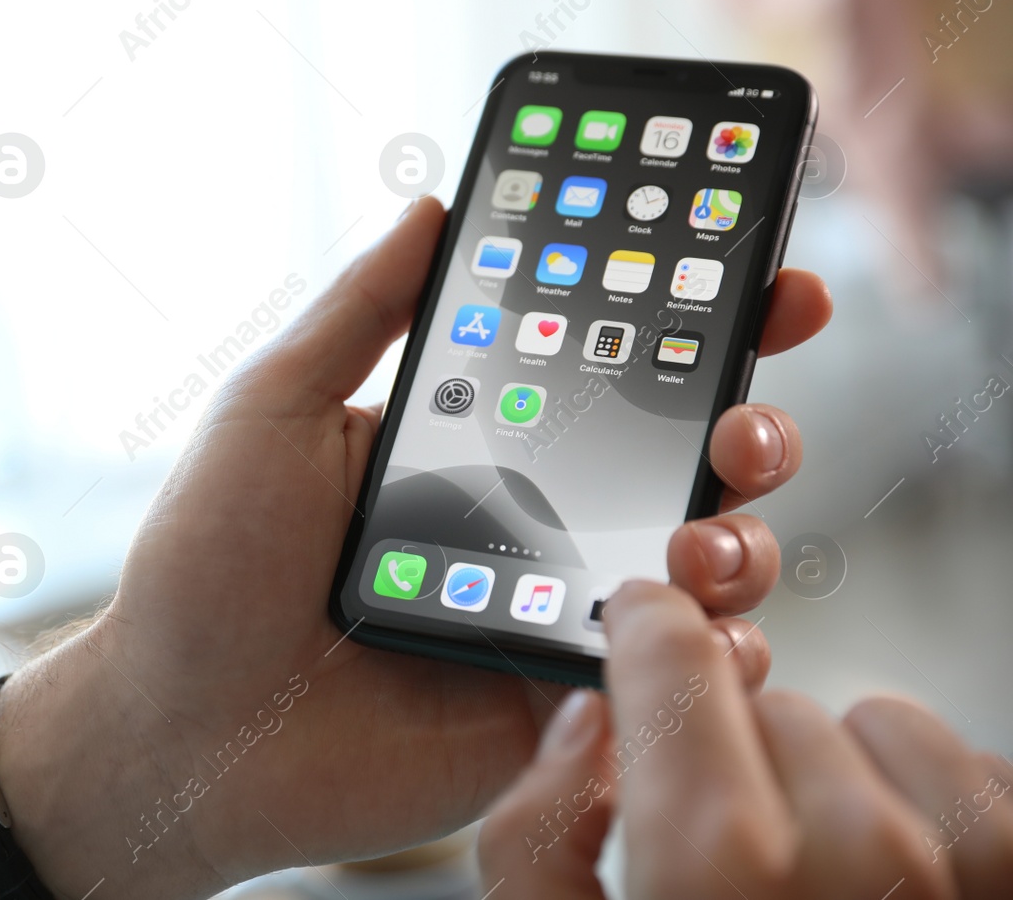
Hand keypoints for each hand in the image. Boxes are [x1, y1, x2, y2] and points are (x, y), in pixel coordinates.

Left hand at [0, 197, 831, 899]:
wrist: (181, 729)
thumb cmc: (206, 563)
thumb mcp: (273, 410)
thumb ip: (358, 311)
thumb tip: (430, 203)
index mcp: (471, 442)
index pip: (604, 369)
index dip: (695, 323)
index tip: (765, 280)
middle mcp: (529, 520)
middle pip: (680, 462)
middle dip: (750, 426)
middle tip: (746, 420)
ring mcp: (549, 613)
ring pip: (697, 566)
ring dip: (738, 540)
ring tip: (703, 537)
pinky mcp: (550, 703)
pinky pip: (665, 679)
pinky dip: (716, 660)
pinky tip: (709, 637)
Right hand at [478, 581, 1012, 898]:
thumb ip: (533, 837)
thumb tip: (582, 728)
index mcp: (719, 860)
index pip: (672, 651)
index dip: (643, 630)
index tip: (641, 627)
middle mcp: (863, 851)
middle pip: (766, 698)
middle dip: (737, 754)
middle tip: (730, 848)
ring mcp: (968, 858)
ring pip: (871, 724)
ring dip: (838, 781)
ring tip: (818, 877)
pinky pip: (964, 770)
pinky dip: (926, 808)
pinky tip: (897, 881)